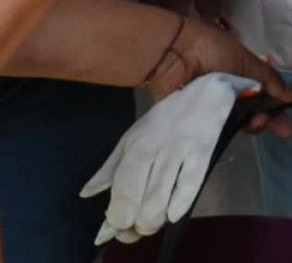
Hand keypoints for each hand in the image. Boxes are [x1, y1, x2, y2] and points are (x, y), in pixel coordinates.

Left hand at [81, 71, 257, 244]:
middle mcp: (155, 146)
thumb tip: (88, 193)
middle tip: (132, 235)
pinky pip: (191, 179)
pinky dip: (181, 200)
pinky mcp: (203, 144)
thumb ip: (112, 165)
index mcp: (138, 142)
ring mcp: (178, 146)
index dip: (115, 212)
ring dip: (153, 215)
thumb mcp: (137, 133)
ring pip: (159, 191)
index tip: (109, 233)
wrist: (195, 56)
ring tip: (149, 228)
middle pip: (136, 192)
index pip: (120, 184)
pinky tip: (173, 215)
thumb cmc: (172, 97)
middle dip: (133, 219)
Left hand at [147, 17, 291, 138]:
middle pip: (252, 115)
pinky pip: (214, 129)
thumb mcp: (246, 61)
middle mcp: (230, 94)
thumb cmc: (212, 50)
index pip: (265, 98)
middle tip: (263, 120)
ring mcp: (213, 108)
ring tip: (251, 122)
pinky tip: (231, 129)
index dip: (277, 112)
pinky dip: (225, 131)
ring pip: (236, 124)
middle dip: (264, 120)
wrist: (175, 53)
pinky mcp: (196, 118)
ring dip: (248, 125)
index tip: (287, 129)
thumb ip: (270, 79)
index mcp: (243, 78)